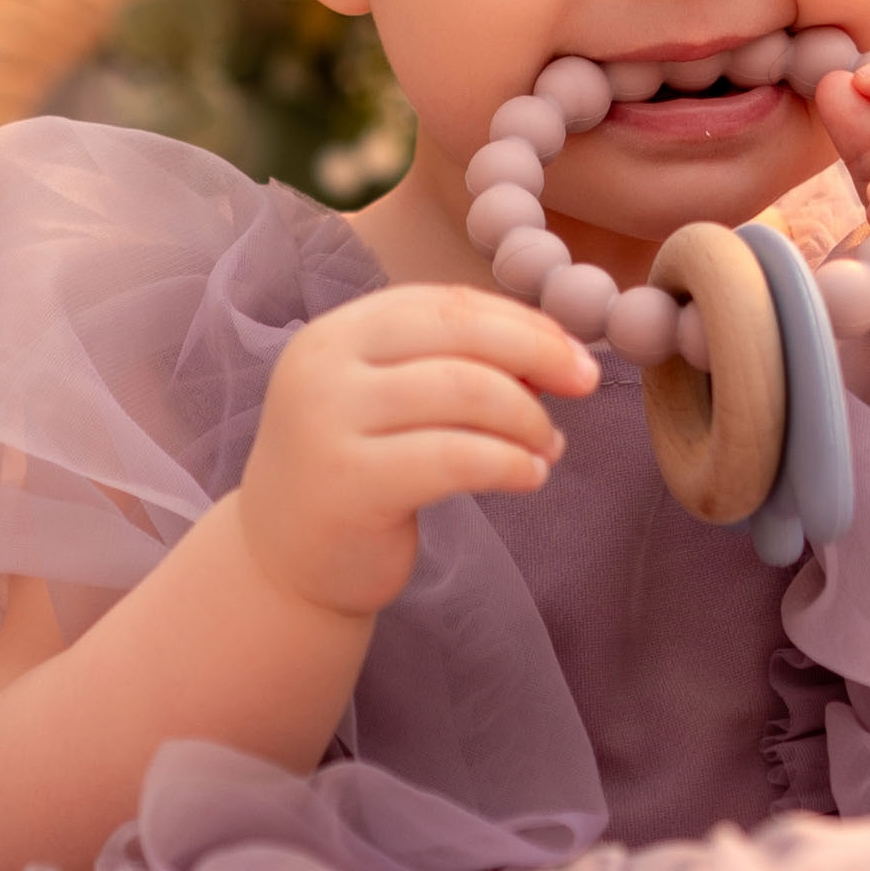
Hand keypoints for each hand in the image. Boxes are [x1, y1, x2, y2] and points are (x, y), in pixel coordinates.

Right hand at [236, 284, 596, 620]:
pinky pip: (455, 458)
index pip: (445, 303)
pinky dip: (509, 462)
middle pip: (458, 335)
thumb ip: (452, 370)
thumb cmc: (355, 476)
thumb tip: (552, 356)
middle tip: (588, 381)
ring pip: (463, 392)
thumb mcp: (390, 406)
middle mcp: (324, 365)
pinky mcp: (349, 484)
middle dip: (538, 352)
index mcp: (338, 333)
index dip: (519, 320)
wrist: (281, 567)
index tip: (573, 349)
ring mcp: (329, 422)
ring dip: (528, 416)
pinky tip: (531, 476)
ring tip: (550, 446)